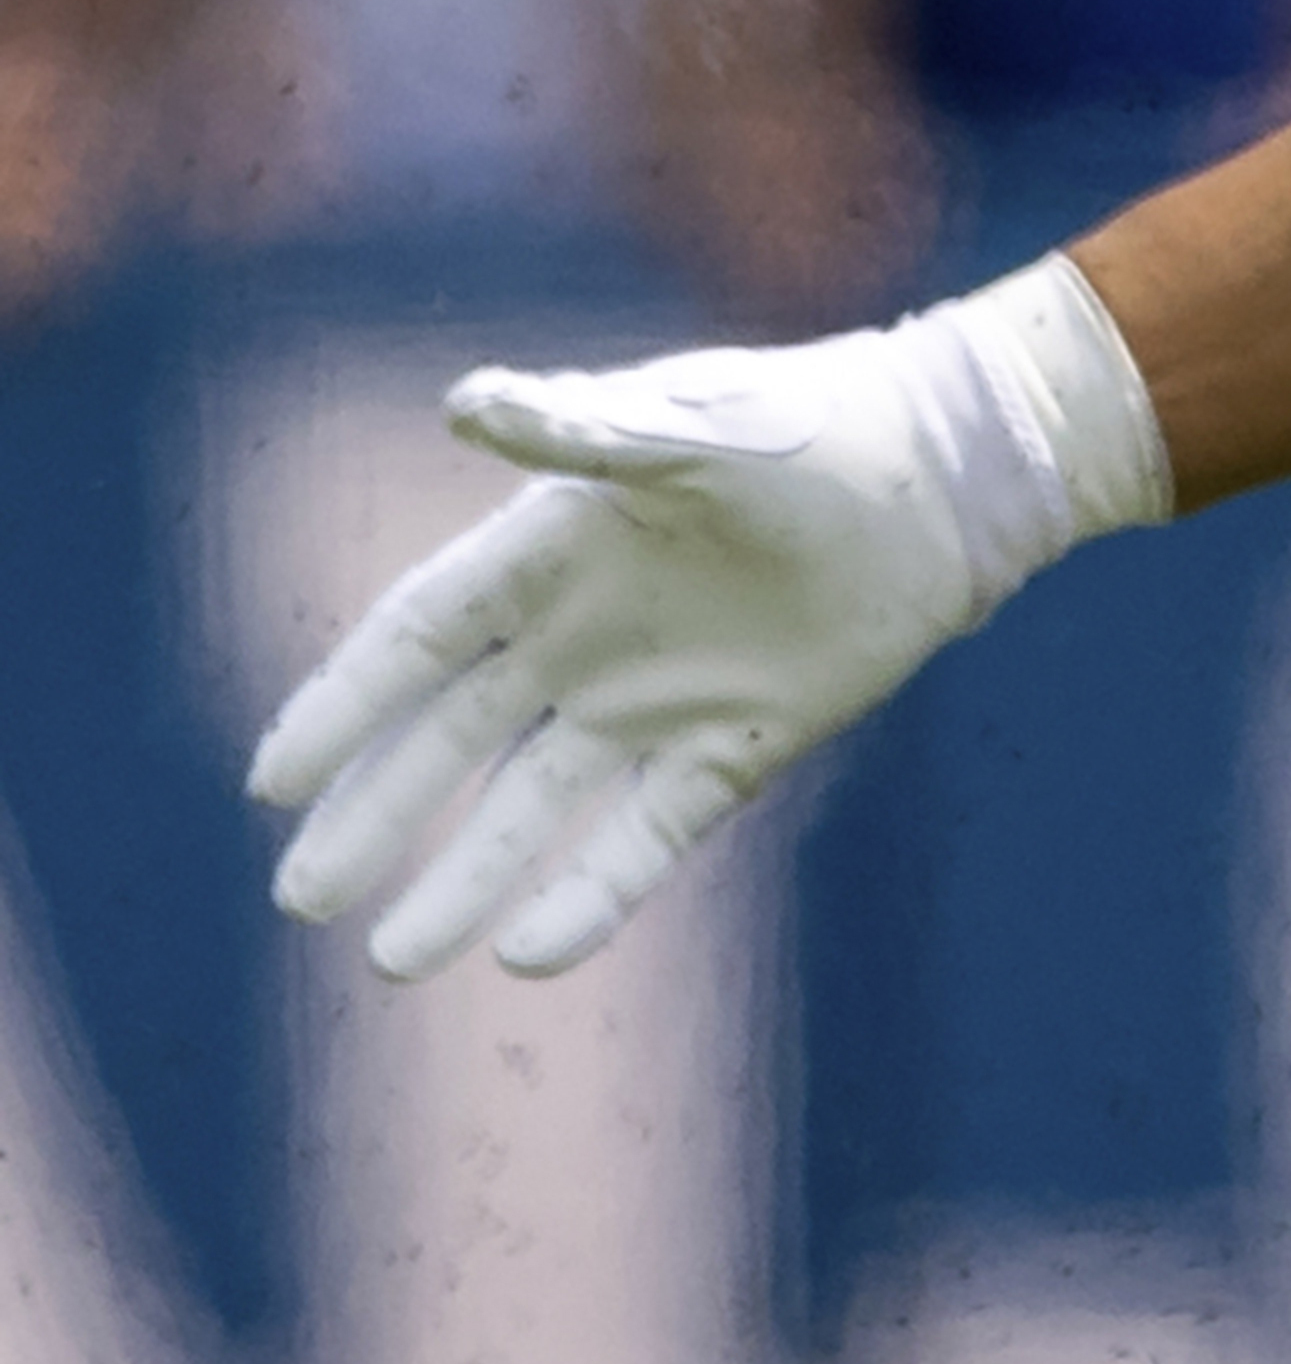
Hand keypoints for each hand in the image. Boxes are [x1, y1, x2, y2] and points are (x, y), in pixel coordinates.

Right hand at [244, 261, 1168, 981]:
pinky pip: (649, 835)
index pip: (416, 641)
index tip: (272, 781)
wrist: (945, 471)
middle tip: (301, 899)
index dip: (342, 707)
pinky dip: (592, 893)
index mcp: (551, 553)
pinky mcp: (742, 743)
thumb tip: (466, 402)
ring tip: (394, 961)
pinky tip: (530, 952)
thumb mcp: (686, 428)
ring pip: (536, 810)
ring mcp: (661, 697)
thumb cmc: (809, 425)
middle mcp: (588, 636)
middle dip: (377, 818)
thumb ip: (580, 430)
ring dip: (466, 880)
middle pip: (452, 745)